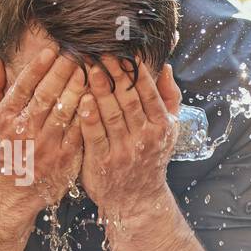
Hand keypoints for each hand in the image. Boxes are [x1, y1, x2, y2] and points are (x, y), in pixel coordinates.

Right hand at [0, 16, 83, 208]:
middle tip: (78, 53)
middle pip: (47, 95)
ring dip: (79, 89)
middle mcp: (24, 131)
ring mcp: (45, 146)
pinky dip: (89, 114)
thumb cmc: (1, 148)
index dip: (39, 67)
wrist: (12, 191)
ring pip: (65, 111)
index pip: (23, 86)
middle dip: (63, 72)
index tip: (52, 50)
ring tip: (90, 70)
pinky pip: (79, 131)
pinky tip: (98, 98)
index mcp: (4, 118)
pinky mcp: (65, 158)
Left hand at [77, 57, 181, 220]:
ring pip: (111, 114)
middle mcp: (145, 138)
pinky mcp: (103, 163)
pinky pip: (94, 135)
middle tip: (100, 51)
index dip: (136, 71)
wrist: (138, 200)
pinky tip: (80, 98)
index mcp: (162, 127)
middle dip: (115, 74)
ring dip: (99, 89)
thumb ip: (169, 98)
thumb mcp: (169, 130)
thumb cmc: (151, 157)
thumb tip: (166, 68)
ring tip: (87, 66)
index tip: (123, 50)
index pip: (148, 93)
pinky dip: (88, 117)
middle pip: (129, 100)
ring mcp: (124, 151)